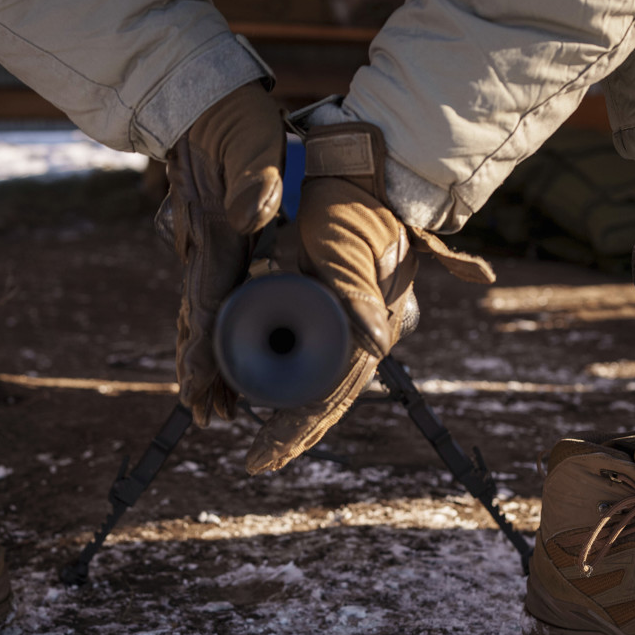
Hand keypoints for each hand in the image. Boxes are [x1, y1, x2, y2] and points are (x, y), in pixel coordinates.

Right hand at [168, 82, 284, 424]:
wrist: (199, 102)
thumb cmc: (236, 121)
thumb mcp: (254, 140)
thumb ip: (257, 175)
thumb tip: (257, 212)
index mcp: (218, 234)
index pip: (211, 304)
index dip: (206, 351)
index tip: (201, 392)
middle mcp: (202, 248)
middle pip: (200, 322)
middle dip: (201, 372)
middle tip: (208, 417)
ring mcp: (199, 247)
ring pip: (199, 315)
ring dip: (202, 359)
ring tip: (211, 405)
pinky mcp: (206, 242)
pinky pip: (204, 296)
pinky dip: (204, 331)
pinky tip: (209, 353)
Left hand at [245, 123, 492, 473]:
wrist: (361, 171)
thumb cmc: (350, 204)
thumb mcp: (345, 245)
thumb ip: (355, 288)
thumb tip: (377, 344)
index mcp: (363, 328)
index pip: (326, 397)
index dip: (293, 430)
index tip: (263, 456)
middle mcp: (359, 334)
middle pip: (323, 401)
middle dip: (289, 435)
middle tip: (257, 463)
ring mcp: (349, 324)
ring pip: (318, 385)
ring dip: (291, 417)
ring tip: (263, 445)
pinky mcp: (333, 308)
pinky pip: (313, 359)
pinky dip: (291, 384)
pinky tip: (272, 397)